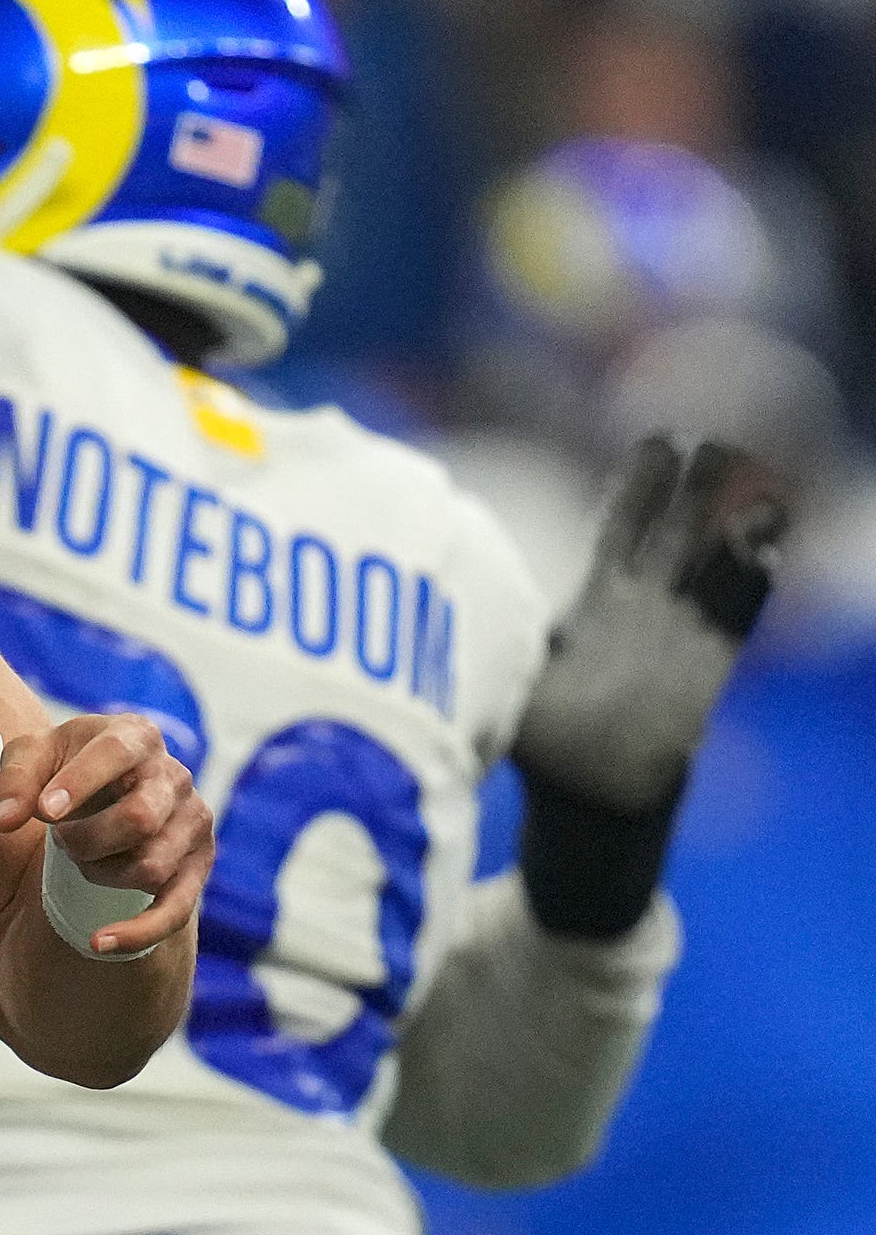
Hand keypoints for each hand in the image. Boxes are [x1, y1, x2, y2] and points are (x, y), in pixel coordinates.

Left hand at [0, 712, 212, 955]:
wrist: (104, 793)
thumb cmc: (64, 768)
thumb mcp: (33, 758)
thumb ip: (15, 780)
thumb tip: (4, 821)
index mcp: (136, 736)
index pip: (116, 755)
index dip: (80, 783)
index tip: (45, 813)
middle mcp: (173, 776)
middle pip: (140, 819)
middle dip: (87, 839)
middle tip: (61, 839)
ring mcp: (193, 822)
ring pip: (151, 866)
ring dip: (102, 873)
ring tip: (83, 858)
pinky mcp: (195, 867)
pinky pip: (176, 911)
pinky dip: (137, 933)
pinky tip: (97, 942)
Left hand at [513, 436, 786, 813]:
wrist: (588, 793)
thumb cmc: (541, 737)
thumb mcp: (511, 678)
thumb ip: (501, 639)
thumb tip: (468, 594)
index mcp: (597, 601)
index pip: (622, 529)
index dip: (641, 488)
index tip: (660, 441)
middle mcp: (644, 610)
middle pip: (676, 537)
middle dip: (698, 493)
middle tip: (719, 443)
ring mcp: (681, 638)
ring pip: (714, 574)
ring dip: (739, 537)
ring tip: (766, 500)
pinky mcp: (707, 674)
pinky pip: (733, 625)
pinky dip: (747, 593)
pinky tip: (764, 557)